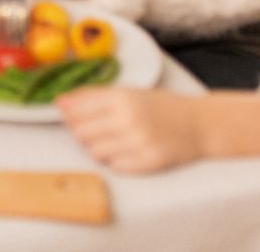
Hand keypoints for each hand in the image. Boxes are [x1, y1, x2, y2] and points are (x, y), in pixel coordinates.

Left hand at [56, 88, 205, 173]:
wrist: (199, 124)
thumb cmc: (160, 106)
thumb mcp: (128, 92)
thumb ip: (92, 95)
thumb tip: (59, 102)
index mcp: (122, 97)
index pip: (77, 111)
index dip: (70, 116)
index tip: (73, 117)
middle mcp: (129, 119)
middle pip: (82, 133)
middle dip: (83, 133)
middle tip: (97, 130)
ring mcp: (139, 143)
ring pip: (95, 152)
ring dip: (98, 148)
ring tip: (114, 140)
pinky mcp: (149, 163)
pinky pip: (115, 167)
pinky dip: (116, 161)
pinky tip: (127, 151)